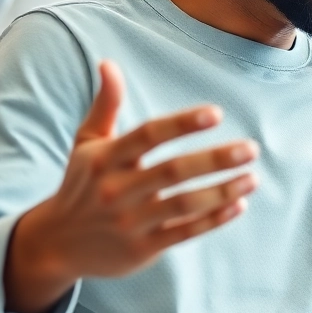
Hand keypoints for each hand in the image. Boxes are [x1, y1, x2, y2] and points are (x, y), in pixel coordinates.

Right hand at [5, 60, 258, 312]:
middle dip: (216, 159)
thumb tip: (109, 64)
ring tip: (253, 178)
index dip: (182, 123)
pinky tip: (239, 205)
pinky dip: (214, 219)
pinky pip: (184, 232)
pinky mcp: (142, 249)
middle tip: (251, 149)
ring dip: (223, 191)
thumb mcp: (86, 143)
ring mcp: (130, 222)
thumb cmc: (82, 184)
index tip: (216, 114)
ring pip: (185, 204)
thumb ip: (105, 104)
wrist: (58, 243)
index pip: (148, 135)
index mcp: (104, 159)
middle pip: (174, 171)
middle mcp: (116, 190)